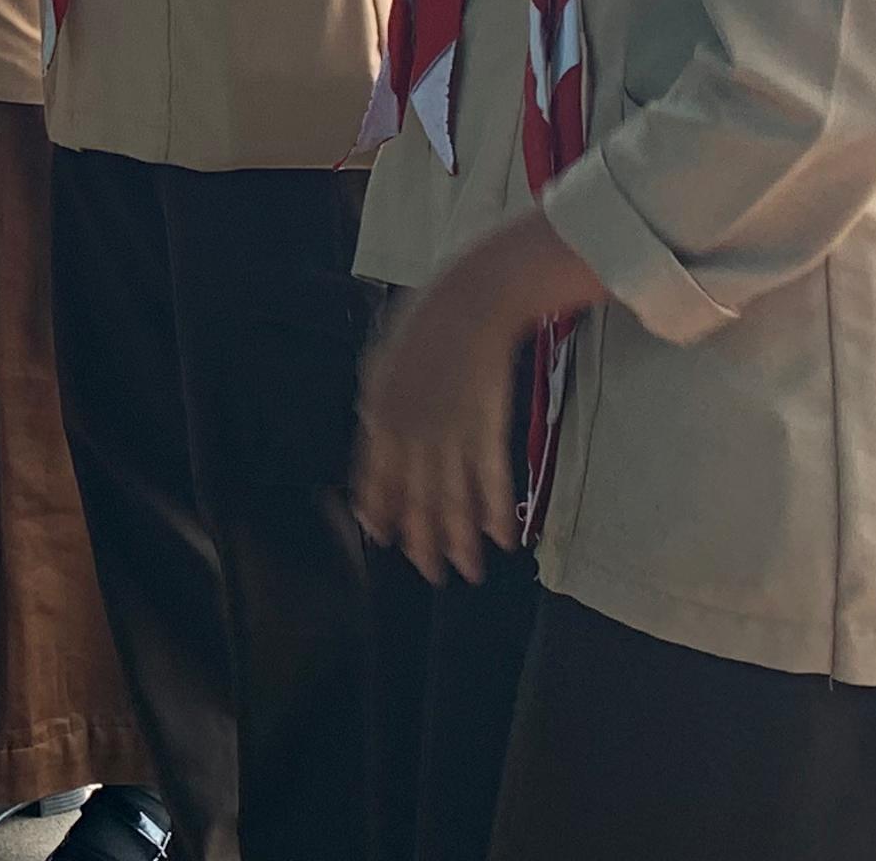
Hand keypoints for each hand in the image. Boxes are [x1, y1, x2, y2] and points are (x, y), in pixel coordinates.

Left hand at [353, 216, 572, 584]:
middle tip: (428, 570)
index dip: (380, 508)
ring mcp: (451, 435)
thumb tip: (376, 430)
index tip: (383, 535)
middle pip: (416, 497)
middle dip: (422, 538)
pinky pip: (491, 482)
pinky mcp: (487, 431)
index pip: (375, 475)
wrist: (468, 303)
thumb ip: (379, 402)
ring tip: (465, 571)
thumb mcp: (384, 362)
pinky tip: (500, 540)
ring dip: (459, 541)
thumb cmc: (426, 325)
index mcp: (381, 414)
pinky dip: (496, 513)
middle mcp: (413, 433)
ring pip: (453, 500)